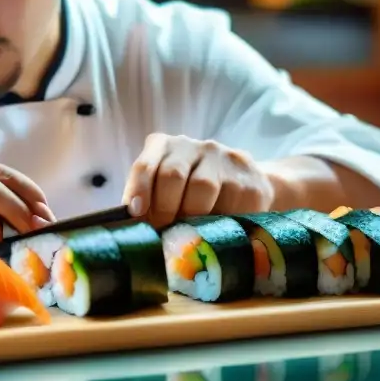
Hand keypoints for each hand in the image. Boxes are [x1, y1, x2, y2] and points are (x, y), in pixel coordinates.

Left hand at [121, 133, 272, 227]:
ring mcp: (224, 159)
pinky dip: (220, 222)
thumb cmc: (192, 195)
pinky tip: (218, 230)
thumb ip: (147, 205)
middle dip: (165, 208)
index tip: (136, 213)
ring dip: (191, 217)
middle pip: (172, 174)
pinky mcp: (248, 178)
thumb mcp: (166, 192)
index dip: (138, 190)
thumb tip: (130, 232)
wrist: (247, 186)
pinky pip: (230, 202)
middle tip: (164, 231)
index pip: (146, 164)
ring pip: (202, 187)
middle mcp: (194, 147)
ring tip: (189, 234)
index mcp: (165, 147)